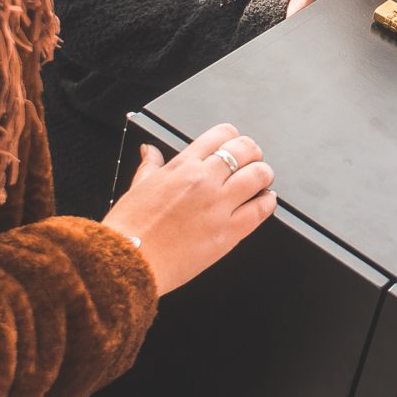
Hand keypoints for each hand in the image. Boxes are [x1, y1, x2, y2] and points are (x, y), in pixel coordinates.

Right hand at [102, 123, 275, 293]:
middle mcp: (203, 181)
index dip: (233, 138)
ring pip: (258, 176)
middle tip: (253, 161)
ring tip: (262, 181)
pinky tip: (265, 202)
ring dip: (264, 175)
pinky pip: (260, 210)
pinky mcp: (227, 232)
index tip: (235, 146)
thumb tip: (150, 151)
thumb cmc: (130, 228)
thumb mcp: (138, 187)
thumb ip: (150, 166)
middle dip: (253, 152)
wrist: (128, 261)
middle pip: (245, 150)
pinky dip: (268, 202)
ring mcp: (218, 206)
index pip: (220, 135)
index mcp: (182, 166)